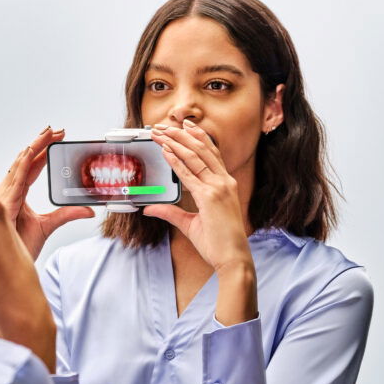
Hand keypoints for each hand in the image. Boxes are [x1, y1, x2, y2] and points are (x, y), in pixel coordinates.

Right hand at [0, 126, 93, 258]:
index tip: (56, 137)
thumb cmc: (21, 249)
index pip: (30, 167)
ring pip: (19, 165)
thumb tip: (88, 209)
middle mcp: (7, 193)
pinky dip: (22, 165)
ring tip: (47, 133)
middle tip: (56, 129)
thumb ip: (66, 214)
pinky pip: (14, 181)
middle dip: (40, 144)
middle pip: (24, 162)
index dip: (42, 151)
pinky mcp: (4, 206)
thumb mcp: (48, 226)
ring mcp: (4, 198)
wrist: (9, 271)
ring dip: (34, 147)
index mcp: (16, 196)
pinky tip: (31, 152)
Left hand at [145, 120, 253, 272]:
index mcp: (225, 185)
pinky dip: (177, 161)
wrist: (233, 258)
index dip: (196, 138)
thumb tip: (150, 209)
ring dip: (176, 142)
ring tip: (161, 132)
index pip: (210, 154)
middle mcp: (224, 182)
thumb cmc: (218, 243)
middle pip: (202, 149)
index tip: (184, 127)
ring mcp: (219, 188)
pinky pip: (190, 175)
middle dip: (182, 134)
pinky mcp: (210, 197)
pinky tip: (166, 151)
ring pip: (195, 157)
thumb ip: (171, 213)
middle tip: (165, 125)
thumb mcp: (191, 224)